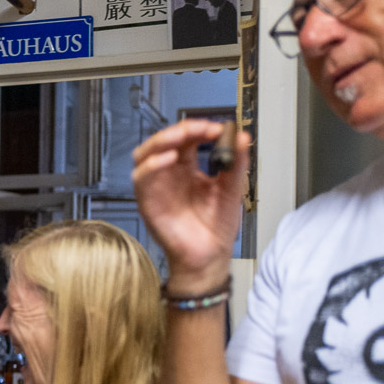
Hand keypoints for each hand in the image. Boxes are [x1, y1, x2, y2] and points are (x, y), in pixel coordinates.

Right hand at [131, 120, 249, 287]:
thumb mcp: (232, 190)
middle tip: (200, 128)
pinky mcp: (147, 200)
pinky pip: (141, 177)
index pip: (187, 139)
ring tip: (181, 136)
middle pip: (163, 141)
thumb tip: (242, 138)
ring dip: (161, 141)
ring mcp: (157, 186)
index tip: (216, 128)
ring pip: (145, 153)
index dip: (199, 128)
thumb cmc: (216, 227)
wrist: (210, 255)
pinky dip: (152, 165)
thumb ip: (237, 163)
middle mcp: (169, 174)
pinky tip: (169, 159)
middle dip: (180, 129)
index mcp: (188, 168)